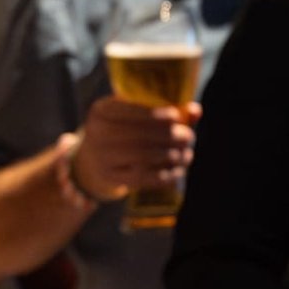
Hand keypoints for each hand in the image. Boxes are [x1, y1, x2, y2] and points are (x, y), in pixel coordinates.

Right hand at [73, 97, 199, 201]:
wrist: (93, 161)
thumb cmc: (123, 132)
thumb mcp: (135, 115)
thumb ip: (166, 111)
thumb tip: (196, 111)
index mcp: (103, 111)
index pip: (133, 110)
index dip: (158, 114)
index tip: (177, 117)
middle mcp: (97, 133)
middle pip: (140, 134)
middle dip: (170, 135)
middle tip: (188, 137)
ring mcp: (100, 157)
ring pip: (143, 156)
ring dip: (171, 155)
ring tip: (186, 154)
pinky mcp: (109, 178)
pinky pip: (141, 178)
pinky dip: (164, 175)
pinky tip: (177, 171)